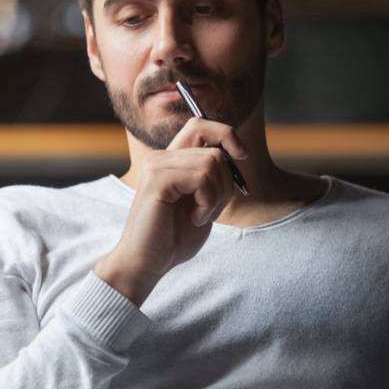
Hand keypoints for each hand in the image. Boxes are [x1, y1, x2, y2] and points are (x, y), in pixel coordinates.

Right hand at [95, 118, 247, 305]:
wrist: (147, 263)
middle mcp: (160, 158)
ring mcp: (156, 166)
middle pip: (214, 148)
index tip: (241, 157)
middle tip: (210, 208)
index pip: (200, 125)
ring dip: (216, 196)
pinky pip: (201, 177)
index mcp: (170, 161)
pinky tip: (195, 218)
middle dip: (226, 182)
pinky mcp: (157, 180)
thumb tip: (235, 154)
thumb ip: (212, 176)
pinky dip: (207, 202)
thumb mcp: (201, 202)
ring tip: (200, 215)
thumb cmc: (173, 238)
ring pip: (212, 163)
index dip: (226, 134)